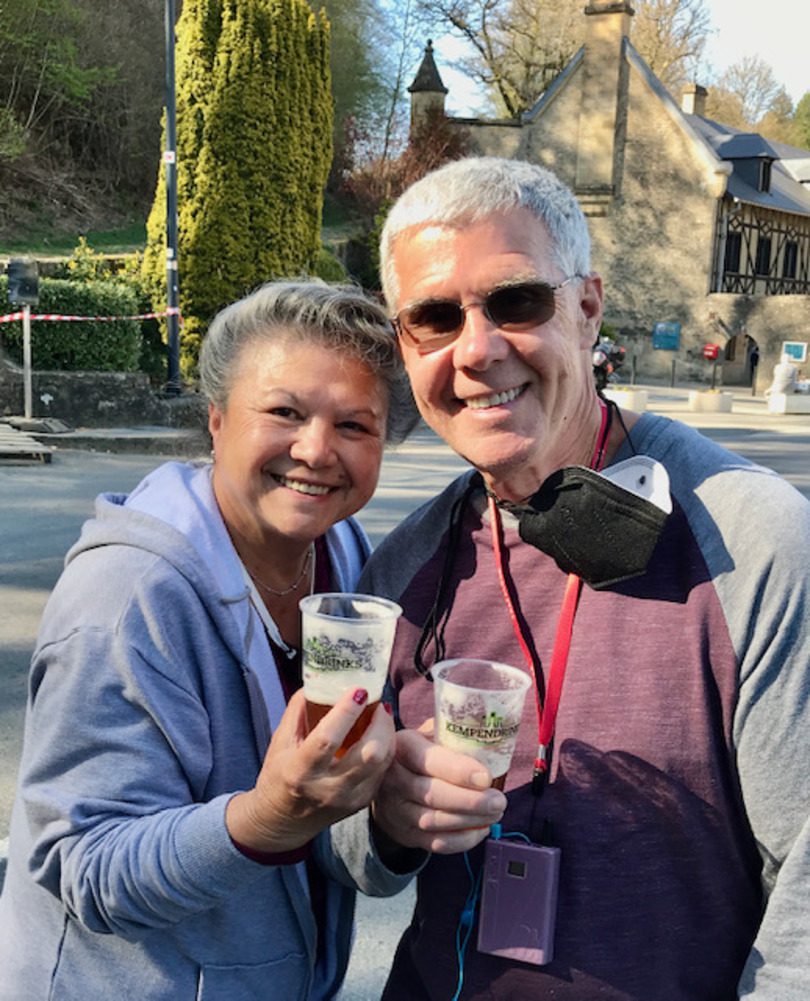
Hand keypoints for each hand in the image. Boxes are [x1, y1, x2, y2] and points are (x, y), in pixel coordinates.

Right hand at [226, 687, 394, 853]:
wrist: (282, 821)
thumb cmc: (279, 775)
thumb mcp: (280, 741)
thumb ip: (299, 709)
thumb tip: (322, 679)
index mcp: (301, 771)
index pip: (328, 739)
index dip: (346, 712)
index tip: (358, 689)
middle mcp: (327, 788)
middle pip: (370, 753)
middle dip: (380, 722)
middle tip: (377, 702)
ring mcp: (348, 799)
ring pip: (383, 761)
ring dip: (387, 733)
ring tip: (381, 716)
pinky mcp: (362, 803)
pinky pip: (383, 771)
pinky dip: (385, 748)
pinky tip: (378, 736)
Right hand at [371, 720, 506, 854]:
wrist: (385, 783)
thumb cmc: (420, 754)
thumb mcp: (429, 735)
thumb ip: (452, 734)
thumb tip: (487, 736)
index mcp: (403, 747)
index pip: (430, 760)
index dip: (459, 771)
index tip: (487, 778)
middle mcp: (394, 778)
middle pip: (433, 794)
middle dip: (471, 801)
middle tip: (499, 800)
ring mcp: (396, 809)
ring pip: (435, 821)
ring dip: (471, 820)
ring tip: (495, 813)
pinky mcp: (405, 833)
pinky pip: (436, 843)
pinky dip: (463, 840)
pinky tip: (482, 829)